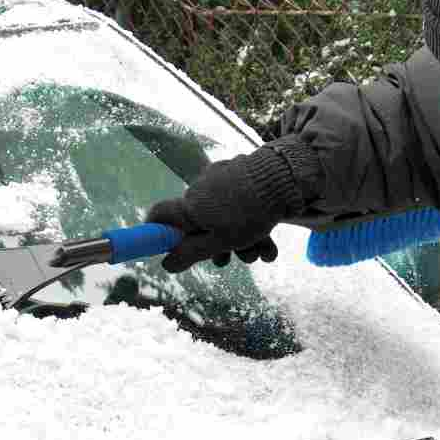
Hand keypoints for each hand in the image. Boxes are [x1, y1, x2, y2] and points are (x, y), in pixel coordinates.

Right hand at [145, 144, 303, 272]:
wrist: (283, 179)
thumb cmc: (247, 214)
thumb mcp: (218, 242)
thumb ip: (190, 254)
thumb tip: (166, 265)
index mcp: (190, 205)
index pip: (159, 214)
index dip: (156, 230)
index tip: (162, 246)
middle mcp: (200, 189)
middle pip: (200, 223)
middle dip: (218, 245)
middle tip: (233, 259)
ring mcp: (221, 180)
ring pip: (224, 216)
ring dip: (242, 240)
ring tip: (261, 252)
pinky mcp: (241, 175)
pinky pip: (239, 203)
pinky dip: (251, 221)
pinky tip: (268, 239)